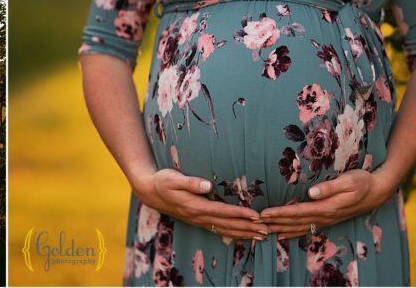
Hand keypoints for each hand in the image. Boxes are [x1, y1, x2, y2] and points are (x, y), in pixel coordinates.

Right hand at [134, 168, 268, 240]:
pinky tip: (243, 235)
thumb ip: (190, 182)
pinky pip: (218, 229)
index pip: (222, 211)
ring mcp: (198, 220)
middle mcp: (198, 216)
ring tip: (261, 236)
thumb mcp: (173, 178)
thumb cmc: (162, 180)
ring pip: (224, 230)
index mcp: (195, 206)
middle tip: (266, 230)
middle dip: (248, 228)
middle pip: (227, 225)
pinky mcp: (198, 220)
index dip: (240, 214)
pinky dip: (233, 233)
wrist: (149, 191)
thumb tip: (208, 185)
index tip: (256, 215)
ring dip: (243, 233)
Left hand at [259, 168, 395, 239]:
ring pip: (299, 228)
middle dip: (274, 223)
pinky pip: (306, 229)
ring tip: (262, 231)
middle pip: (294, 222)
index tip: (263, 213)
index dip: (279, 213)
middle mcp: (325, 216)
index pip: (297, 212)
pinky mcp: (327, 219)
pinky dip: (292, 232)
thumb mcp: (349, 180)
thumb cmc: (362, 181)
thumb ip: (330, 187)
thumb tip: (311, 192)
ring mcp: (326, 220)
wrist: (377, 191)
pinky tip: (282, 234)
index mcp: (327, 207)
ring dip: (280, 229)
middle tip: (254, 224)